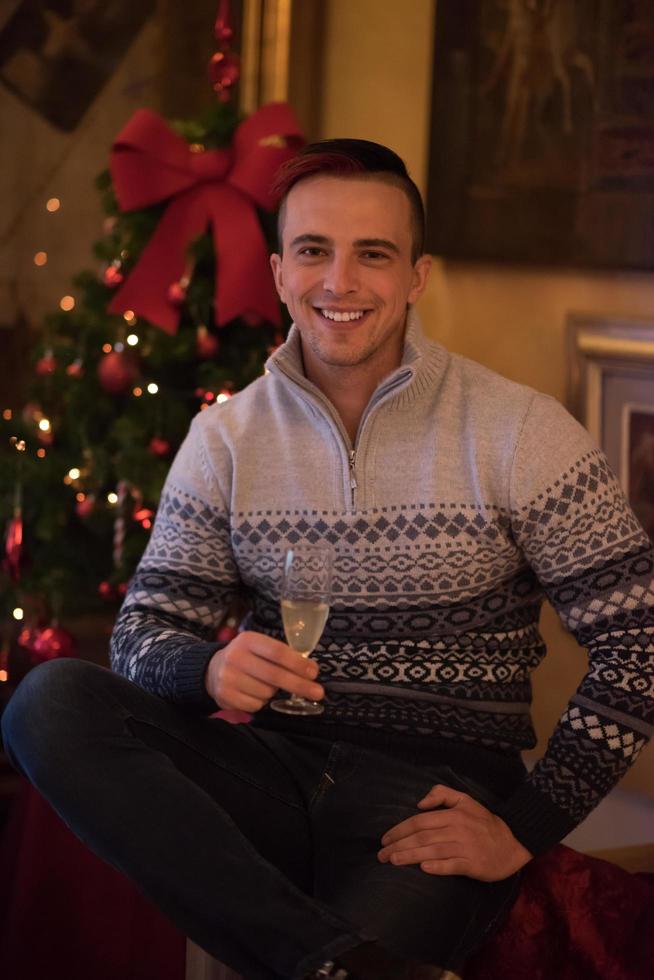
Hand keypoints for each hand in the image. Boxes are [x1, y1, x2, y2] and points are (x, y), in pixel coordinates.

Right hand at [205, 630, 323, 712]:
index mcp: (248, 640)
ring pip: (266, 692)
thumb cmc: (246, 658)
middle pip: (275, 675)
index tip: (314, 672)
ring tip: (264, 684)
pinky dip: (261, 701)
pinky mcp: (225, 695)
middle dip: (299, 685)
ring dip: (273, 692)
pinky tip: (253, 692)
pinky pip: (256, 705)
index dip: (298, 663)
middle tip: (318, 693)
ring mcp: (228, 677)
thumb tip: (310, 670)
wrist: (212, 670)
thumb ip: (281, 655)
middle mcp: (236, 657)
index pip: (277, 652)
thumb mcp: (259, 648)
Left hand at [377, 783, 531, 881]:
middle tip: (381, 855)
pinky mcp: (473, 864)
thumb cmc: (485, 822)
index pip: (419, 821)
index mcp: (453, 814)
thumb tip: (419, 802)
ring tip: (392, 861)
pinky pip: (452, 865)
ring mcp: (465, 847)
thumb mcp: (465, 800)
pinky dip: (437, 866)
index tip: (384, 839)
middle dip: (398, 845)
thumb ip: (442, 794)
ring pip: (432, 850)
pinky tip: (423, 868)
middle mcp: (456, 829)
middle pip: (421, 836)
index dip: (399, 829)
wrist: (514, 842)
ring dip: (410, 856)